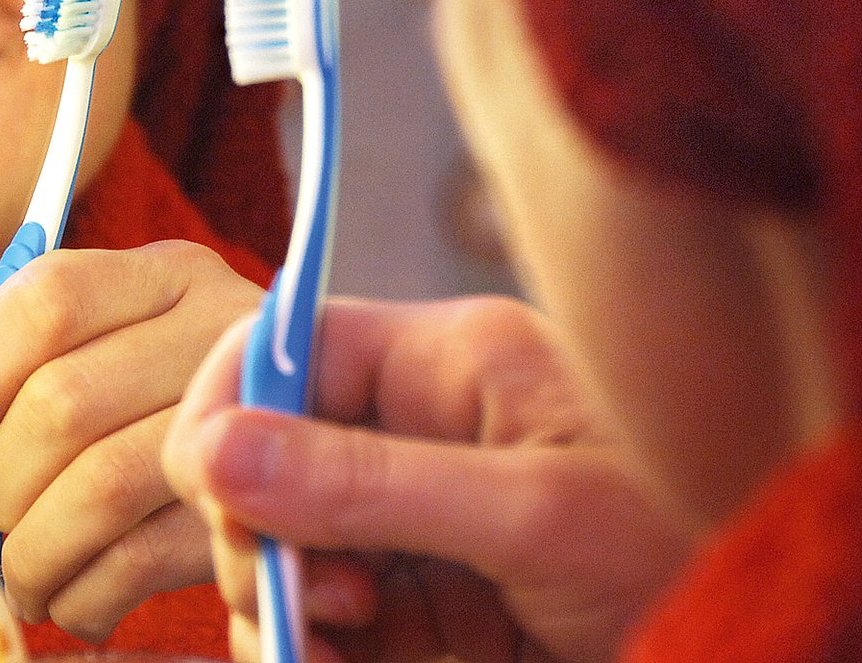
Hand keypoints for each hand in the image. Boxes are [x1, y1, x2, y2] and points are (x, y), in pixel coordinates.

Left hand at [0, 240, 264, 640]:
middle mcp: (216, 328)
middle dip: (1, 484)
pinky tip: (74, 598)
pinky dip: (84, 594)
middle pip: (64, 402)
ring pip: (100, 487)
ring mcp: (252, 418)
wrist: (313, 452)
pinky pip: (143, 559)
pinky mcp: (264, 507)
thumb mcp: (92, 350)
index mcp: (164, 274)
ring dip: (34, 553)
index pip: (47, 297)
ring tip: (24, 575)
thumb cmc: (163, 402)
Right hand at [162, 295, 700, 662]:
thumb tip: (216, 447)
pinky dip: (308, 645)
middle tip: (295, 592)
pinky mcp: (423, 606)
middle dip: (258, 523)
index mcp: (447, 365)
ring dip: (280, 598)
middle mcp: (417, 435)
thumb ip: (367, 484)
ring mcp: (416, 524)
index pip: (292, 345)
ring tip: (330, 639)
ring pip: (286, 544)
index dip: (231, 399)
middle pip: (270, 453)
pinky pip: (324, 618)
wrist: (770, 635)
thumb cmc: (689, 541)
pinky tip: (334, 661)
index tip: (207, 481)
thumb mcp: (530, 514)